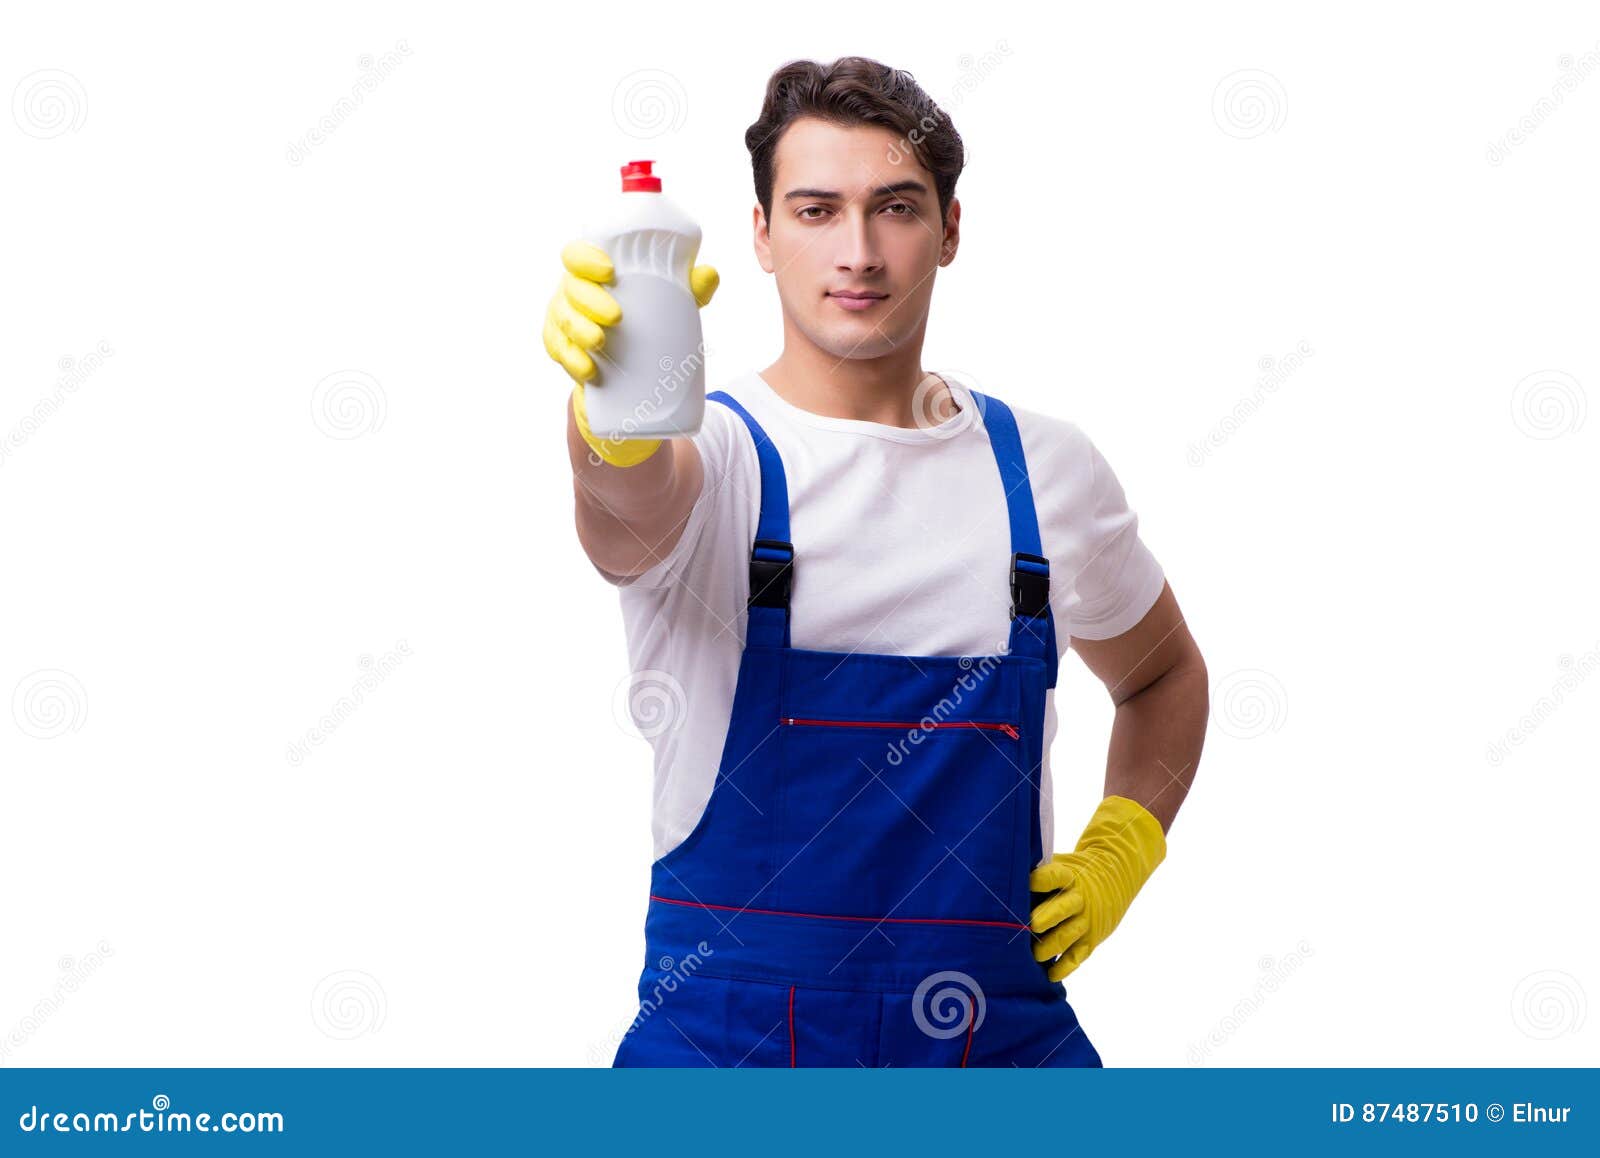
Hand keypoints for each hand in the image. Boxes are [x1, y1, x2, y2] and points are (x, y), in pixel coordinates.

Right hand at [544, 241, 718, 467]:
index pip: (576, 255)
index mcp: (592, 271)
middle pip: (570, 289)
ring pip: (561, 321)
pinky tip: (588, 370)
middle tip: (616, 316)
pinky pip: (558, 352)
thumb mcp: (671, 303)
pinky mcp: (561, 347)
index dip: (585, 259)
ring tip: (600, 342)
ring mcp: (563, 319)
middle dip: (589, 301)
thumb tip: (710, 274)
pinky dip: (573, 361)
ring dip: (578, 331)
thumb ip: (691, 288)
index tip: (608, 270)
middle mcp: (572, 291)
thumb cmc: (648, 315)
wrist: (629, 362)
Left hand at [1029, 795, 1166, 981]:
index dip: (1039, 880)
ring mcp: (1086, 920)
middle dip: (1044, 918)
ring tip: (1033, 955)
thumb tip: (1004, 885)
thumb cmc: (1074, 873)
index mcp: (1067, 876)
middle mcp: (1078, 899)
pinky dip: (1064, 967)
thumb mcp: (1062, 865)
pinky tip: (1050, 974)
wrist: (1115, 877)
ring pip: (1067, 936)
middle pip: (1061, 909)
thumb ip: (1039, 874)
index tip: (1024, 884)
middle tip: (1030, 926)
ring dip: (1049, 947)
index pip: (1053, 877)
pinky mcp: (1091, 939)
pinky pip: (1077, 957)